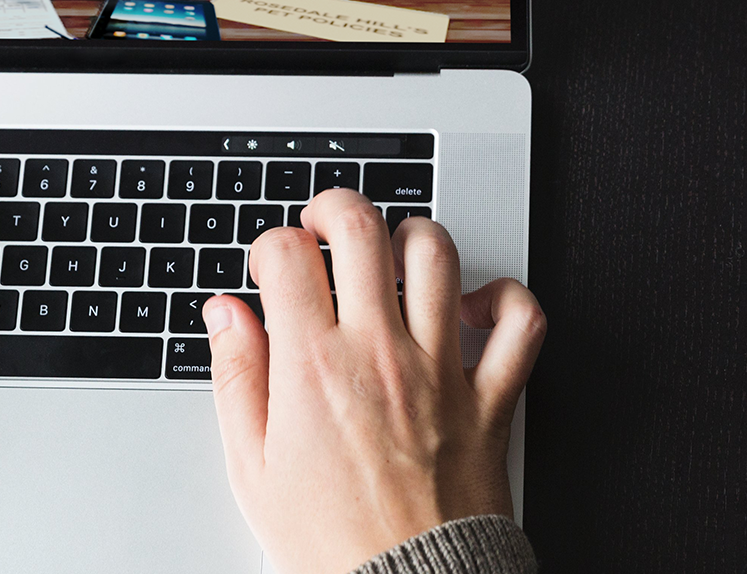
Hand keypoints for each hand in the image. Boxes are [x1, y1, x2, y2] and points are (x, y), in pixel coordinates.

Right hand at [204, 189, 544, 573]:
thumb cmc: (331, 545)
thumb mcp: (253, 469)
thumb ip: (236, 378)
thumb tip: (226, 316)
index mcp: (313, 367)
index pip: (286, 254)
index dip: (270, 245)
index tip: (273, 267)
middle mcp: (378, 353)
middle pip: (361, 228)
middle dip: (335, 207)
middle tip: (325, 224)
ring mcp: (440, 369)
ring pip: (436, 254)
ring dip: (410, 237)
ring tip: (391, 257)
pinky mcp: (490, 397)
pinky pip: (520, 323)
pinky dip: (503, 300)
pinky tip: (470, 306)